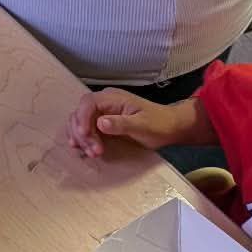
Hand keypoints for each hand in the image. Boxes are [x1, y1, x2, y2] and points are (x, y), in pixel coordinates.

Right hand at [66, 88, 195, 159]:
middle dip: (82, 133)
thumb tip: (100, 123)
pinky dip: (83, 138)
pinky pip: (87, 128)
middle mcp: (104, 102)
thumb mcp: (142, 125)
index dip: (82, 119)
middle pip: (80, 113)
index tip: (85, 136)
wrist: (171, 127)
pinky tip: (84, 148)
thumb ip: (121, 123)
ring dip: (82, 138)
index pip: (88, 103)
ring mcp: (103, 111)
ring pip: (80, 121)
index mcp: (112, 98)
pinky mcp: (104, 122)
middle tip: (93, 152)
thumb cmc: (159, 124)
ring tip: (92, 154)